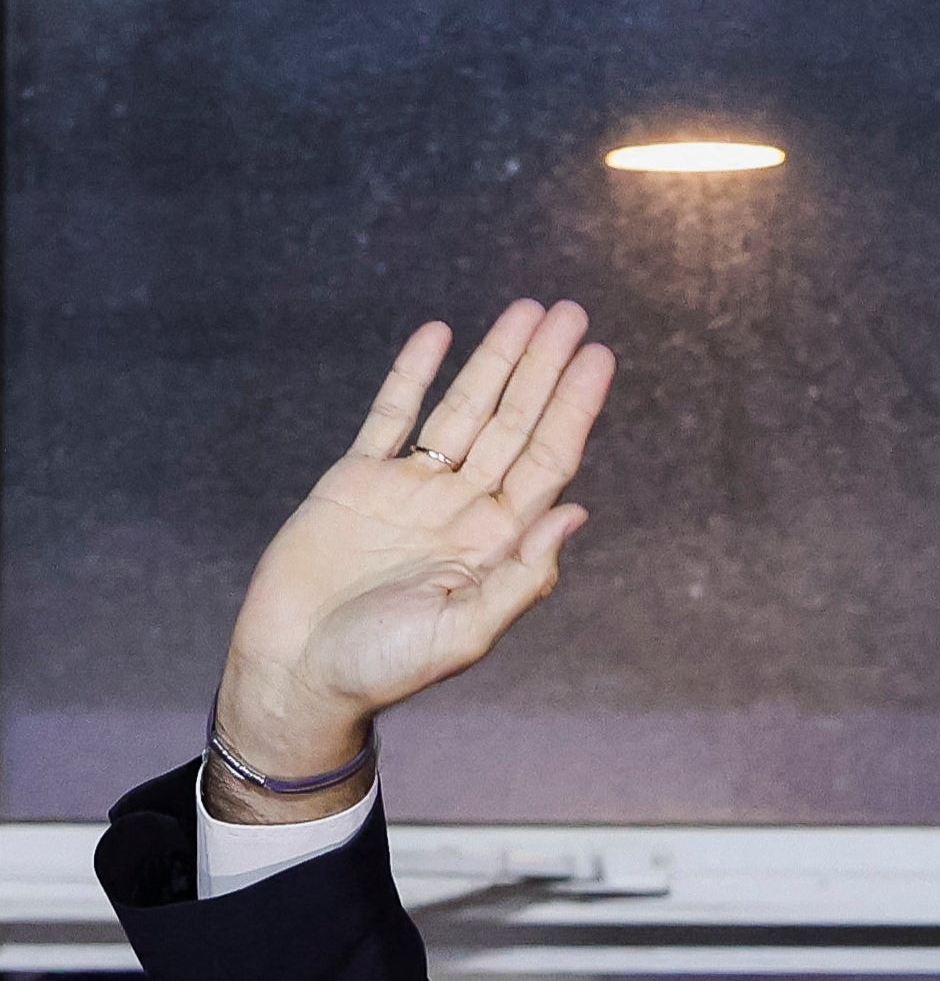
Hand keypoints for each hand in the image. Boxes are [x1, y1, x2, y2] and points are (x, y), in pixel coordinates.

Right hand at [210, 299, 613, 795]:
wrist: (298, 670)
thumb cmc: (383, 668)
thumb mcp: (465, 632)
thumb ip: (523, 577)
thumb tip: (576, 513)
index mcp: (497, 543)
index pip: (548, 460)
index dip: (574, 407)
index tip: (600, 357)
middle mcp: (463, 509)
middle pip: (515, 422)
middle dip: (544, 367)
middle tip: (572, 312)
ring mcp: (412, 490)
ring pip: (463, 408)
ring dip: (495, 360)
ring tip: (526, 310)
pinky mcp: (356, 480)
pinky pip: (391, 416)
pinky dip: (413, 373)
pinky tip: (441, 334)